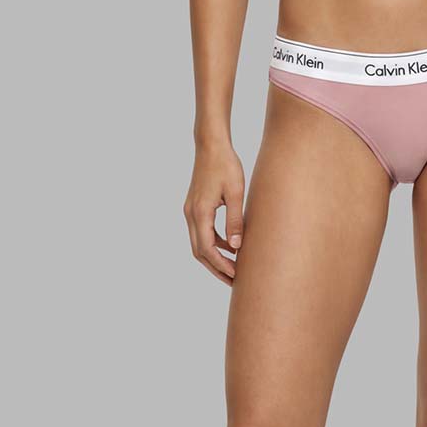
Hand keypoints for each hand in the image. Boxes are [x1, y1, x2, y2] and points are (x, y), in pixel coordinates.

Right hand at [183, 141, 245, 285]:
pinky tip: (230, 246)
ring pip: (199, 243)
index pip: (207, 249)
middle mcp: (190, 214)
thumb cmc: (226, 165)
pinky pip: (202, 231)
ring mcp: (190, 210)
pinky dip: (214, 243)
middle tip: (234, 281)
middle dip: (216, 268)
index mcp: (200, 212)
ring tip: (233, 268)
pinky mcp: (194, 206)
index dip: (221, 265)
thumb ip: (235, 220)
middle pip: (200, 251)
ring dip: (214, 257)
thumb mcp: (235, 192)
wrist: (211, 145)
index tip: (235, 276)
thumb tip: (236, 247)